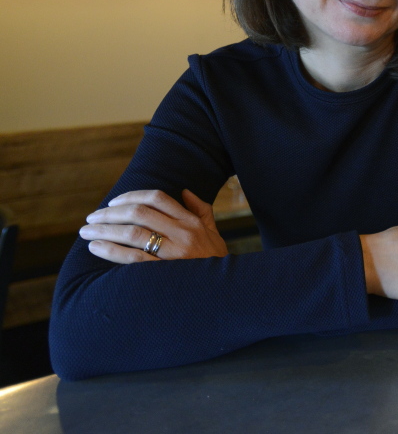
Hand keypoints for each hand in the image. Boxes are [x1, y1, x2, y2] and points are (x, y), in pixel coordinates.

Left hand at [79, 189, 228, 263]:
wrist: (225, 292)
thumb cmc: (215, 262)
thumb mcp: (214, 234)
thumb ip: (202, 211)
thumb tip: (185, 192)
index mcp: (192, 222)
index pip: (158, 198)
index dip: (131, 196)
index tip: (113, 202)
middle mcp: (183, 233)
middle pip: (139, 213)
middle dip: (110, 213)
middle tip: (91, 217)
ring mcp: (173, 253)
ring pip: (132, 233)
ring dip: (105, 229)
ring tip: (86, 231)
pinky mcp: (163, 273)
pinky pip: (133, 258)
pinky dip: (110, 250)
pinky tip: (95, 247)